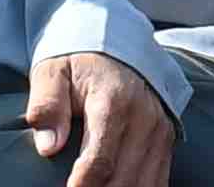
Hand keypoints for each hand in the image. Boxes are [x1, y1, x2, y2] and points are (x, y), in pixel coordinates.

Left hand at [21, 50, 171, 186]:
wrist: (115, 42)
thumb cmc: (79, 63)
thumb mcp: (52, 72)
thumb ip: (47, 105)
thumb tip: (48, 146)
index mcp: (113, 102)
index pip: (100, 160)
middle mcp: (143, 119)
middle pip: (123, 180)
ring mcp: (159, 130)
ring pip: (145, 184)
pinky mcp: (166, 138)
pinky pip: (159, 179)